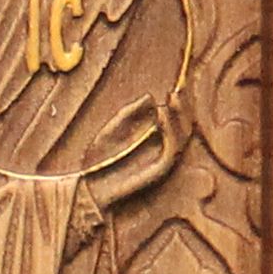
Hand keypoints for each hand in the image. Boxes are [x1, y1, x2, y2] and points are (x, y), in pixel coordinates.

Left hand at [87, 84, 188, 214]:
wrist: (87, 187)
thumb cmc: (97, 161)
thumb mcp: (112, 130)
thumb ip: (129, 114)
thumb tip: (150, 97)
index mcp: (154, 144)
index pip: (175, 123)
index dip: (179, 105)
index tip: (176, 86)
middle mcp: (162, 153)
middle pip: (185, 129)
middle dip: (184, 109)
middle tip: (178, 89)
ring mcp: (163, 163)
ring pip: (182, 138)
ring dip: (179, 116)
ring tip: (171, 98)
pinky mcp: (159, 172)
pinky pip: (172, 149)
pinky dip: (170, 130)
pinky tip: (162, 114)